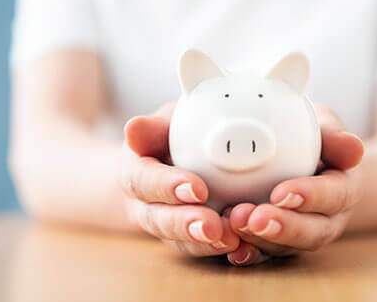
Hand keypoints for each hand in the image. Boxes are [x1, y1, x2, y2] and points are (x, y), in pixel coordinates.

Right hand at [121, 103, 239, 256]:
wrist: (164, 164)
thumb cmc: (167, 137)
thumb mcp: (161, 125)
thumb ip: (152, 128)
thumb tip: (133, 127)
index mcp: (135, 173)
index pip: (144, 181)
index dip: (167, 186)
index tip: (196, 188)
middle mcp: (145, 205)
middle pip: (159, 220)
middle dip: (185, 224)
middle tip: (211, 225)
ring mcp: (166, 226)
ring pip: (179, 241)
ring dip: (204, 243)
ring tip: (230, 240)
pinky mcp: (188, 239)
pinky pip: (200, 249)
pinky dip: (219, 250)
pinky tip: (242, 248)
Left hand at [226, 104, 363, 265]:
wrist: (305, 160)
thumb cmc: (313, 139)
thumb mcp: (326, 127)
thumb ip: (335, 136)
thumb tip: (353, 148)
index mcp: (343, 188)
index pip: (334, 195)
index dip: (310, 196)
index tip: (282, 192)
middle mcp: (326, 218)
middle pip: (312, 231)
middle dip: (283, 227)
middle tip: (256, 218)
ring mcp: (301, 235)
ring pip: (286, 247)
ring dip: (261, 239)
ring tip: (235, 223)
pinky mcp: (277, 244)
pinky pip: (264, 255)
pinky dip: (249, 253)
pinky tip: (232, 250)